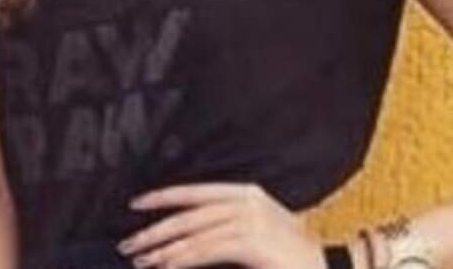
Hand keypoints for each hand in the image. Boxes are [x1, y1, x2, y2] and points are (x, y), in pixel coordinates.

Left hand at [115, 181, 325, 268]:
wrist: (324, 268)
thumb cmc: (292, 256)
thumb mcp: (260, 231)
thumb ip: (228, 225)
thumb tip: (187, 235)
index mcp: (248, 193)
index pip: (196, 192)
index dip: (164, 197)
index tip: (136, 204)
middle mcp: (248, 201)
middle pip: (189, 214)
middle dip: (155, 229)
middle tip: (129, 243)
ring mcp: (251, 220)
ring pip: (194, 234)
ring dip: (163, 249)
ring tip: (141, 259)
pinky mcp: (252, 242)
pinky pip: (207, 250)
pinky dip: (182, 259)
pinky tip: (166, 265)